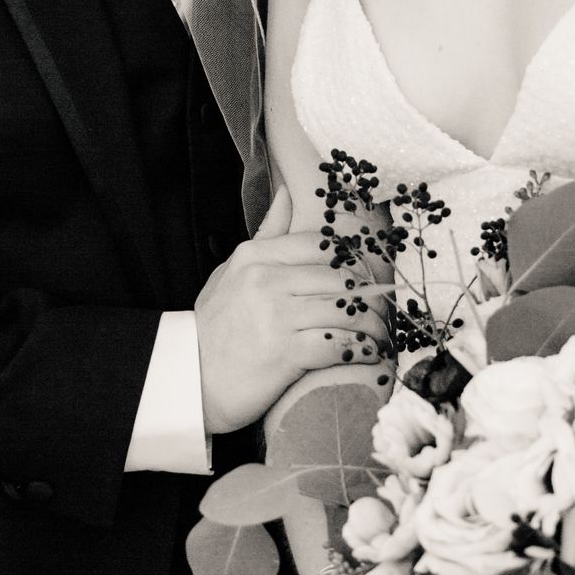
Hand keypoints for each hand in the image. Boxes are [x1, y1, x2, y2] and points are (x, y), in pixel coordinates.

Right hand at [194, 187, 388, 435]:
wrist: (189, 381)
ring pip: (348, 310)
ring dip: (374, 325)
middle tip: (385, 309)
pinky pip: (341, 344)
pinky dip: (362, 350)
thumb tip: (287, 193)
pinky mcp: (285, 353)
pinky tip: (369, 354)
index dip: (356, 260)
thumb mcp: (231, 273)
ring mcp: (276, 317)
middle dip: (373, 296)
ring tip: (381, 334)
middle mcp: (266, 281)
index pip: (324, 244)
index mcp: (255, 257)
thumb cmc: (215, 329)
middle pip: (343, 277)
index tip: (370, 276)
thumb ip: (265, 234)